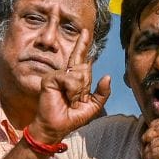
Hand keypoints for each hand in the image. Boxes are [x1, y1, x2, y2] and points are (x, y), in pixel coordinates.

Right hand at [28, 29, 111, 143]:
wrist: (56, 127)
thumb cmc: (71, 118)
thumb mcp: (92, 107)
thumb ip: (102, 93)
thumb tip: (107, 76)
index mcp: (75, 79)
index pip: (82, 58)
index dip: (83, 44)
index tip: (85, 31)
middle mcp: (66, 74)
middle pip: (82, 64)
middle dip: (83, 86)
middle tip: (74, 101)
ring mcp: (57, 75)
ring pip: (79, 75)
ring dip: (78, 92)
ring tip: (70, 101)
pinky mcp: (50, 79)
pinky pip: (70, 79)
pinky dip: (72, 91)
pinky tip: (66, 98)